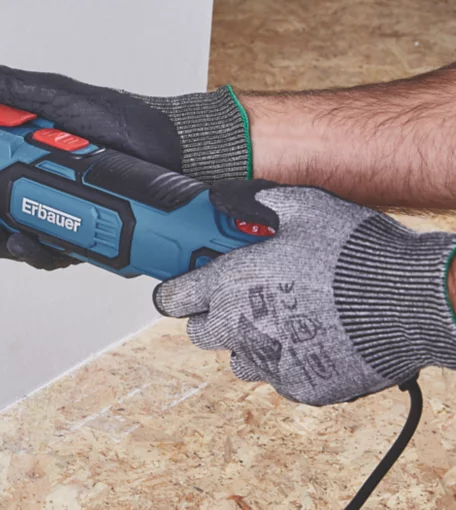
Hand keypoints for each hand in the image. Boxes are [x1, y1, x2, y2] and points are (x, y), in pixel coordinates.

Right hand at [0, 56, 252, 268]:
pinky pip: (47, 253)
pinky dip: (31, 251)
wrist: (173, 147)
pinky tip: (22, 240)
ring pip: (9, 241)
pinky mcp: (79, 239)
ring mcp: (55, 218)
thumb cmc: (119, 122)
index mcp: (19, 160)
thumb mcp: (54, 96)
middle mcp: (33, 192)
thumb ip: (3, 87)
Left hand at [154, 180, 455, 405]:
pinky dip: (293, 363)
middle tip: (245, 300)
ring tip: (288, 320)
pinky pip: (282, 379)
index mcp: (231, 284)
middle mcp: (241, 328)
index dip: (178, 292)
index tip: (188, 288)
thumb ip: (259, 202)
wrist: (413, 301)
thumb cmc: (356, 252)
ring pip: (241, 360)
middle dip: (216, 317)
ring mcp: (271, 363)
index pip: (172, 299)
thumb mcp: (304, 206)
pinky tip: (319, 339)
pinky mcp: (302, 388)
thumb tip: (233, 196)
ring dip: (253, 343)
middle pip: (201, 333)